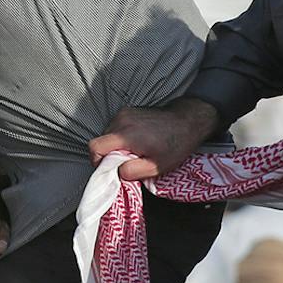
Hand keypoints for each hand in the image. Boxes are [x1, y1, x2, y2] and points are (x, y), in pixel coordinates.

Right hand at [88, 98, 220, 181]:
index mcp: (125, 135)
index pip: (94, 147)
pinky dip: (120, 137)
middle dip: (109, 155)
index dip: (96, 161)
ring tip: (135, 151)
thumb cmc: (175, 145)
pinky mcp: (128, 110)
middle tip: (127, 162)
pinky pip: (115, 127)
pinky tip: (137, 142)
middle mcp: (121, 120)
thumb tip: (117, 172)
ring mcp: (124, 113)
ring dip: (115, 146)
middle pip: (100, 141)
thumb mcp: (156, 167)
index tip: (109, 169)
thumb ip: (132, 172)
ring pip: (107, 134)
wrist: (188, 121)